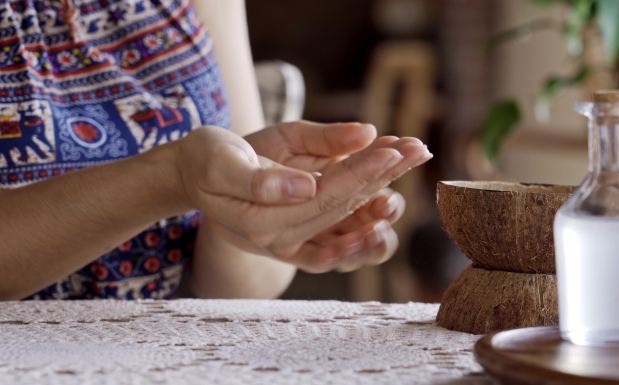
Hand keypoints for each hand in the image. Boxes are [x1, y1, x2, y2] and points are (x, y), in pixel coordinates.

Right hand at [177, 125, 430, 271]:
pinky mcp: (296, 233)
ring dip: (383, 187)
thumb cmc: (205, 160)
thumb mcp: (221, 159)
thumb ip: (261, 177)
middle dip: (383, 174)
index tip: (394, 149)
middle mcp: (280, 238)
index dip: (361, 172)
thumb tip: (311, 185)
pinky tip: (389, 198)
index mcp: (262, 222)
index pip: (324, 196)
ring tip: (412, 157)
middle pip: (344, 206)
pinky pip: (338, 232)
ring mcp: (289, 240)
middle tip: (418, 148)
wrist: (193, 176)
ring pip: (346, 215)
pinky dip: (365, 216)